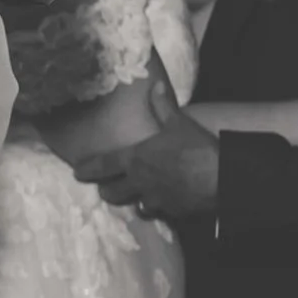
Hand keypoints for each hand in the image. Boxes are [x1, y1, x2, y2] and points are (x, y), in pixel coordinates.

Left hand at [75, 78, 218, 216]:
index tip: (77, 173)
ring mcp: (155, 200)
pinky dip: (159, 208)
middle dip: (107, 191)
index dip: (88, 168)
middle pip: (113, 193)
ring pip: (135, 206)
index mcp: (137, 159)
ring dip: (134, 201)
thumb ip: (163, 106)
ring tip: (136, 198)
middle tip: (105, 188)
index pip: (104, 165)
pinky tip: (164, 204)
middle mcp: (140, 182)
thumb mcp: (178, 123)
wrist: (220, 179)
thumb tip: (155, 85)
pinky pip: (159, 212)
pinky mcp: (172, 212)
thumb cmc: (195, 148)